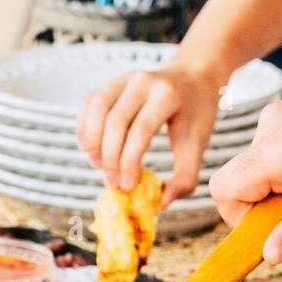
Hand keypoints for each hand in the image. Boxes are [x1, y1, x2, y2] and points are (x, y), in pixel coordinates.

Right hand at [78, 63, 222, 204]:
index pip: (141, 130)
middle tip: (112, 182)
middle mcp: (144, 81)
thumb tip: (163, 203)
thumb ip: (185, 177)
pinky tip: (89, 147)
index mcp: (168, 95)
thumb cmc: (195, 115)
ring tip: (97, 164)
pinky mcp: (112, 81)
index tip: (128, 186)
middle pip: (116, 121)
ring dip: (92, 141)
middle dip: (110, 157)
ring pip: (97, 108)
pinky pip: (89, 102)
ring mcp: (125, 78)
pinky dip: (84, 126)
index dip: (129, 162)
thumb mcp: (197, 144)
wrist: (193, 77)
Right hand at [209, 88, 281, 263]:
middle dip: (262, 202)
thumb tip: (268, 254)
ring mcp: (280, 112)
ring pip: (250, 166)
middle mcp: (276, 121)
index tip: (276, 224)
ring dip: (276, 185)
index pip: (227, 187)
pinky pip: (265, 151)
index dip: (241, 216)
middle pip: (236, 178)